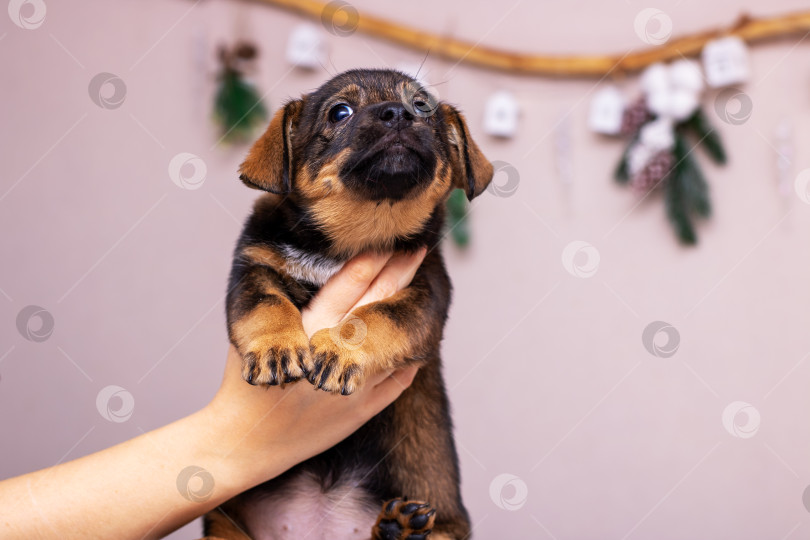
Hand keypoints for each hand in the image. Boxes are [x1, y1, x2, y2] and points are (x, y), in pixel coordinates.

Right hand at [205, 249, 426, 482]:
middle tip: (416, 249)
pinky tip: (419, 340)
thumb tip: (304, 269)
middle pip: (377, 304)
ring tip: (424, 291)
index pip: (349, 285)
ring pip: (395, 341)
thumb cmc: (243, 382)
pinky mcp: (363, 410)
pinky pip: (398, 378)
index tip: (391, 240)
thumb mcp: (253, 334)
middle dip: (399, 274)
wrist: (247, 441)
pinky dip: (409, 358)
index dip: (374, 260)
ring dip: (410, 315)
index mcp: (307, 330)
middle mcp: (335, 354)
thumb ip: (281, 305)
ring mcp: (354, 384)